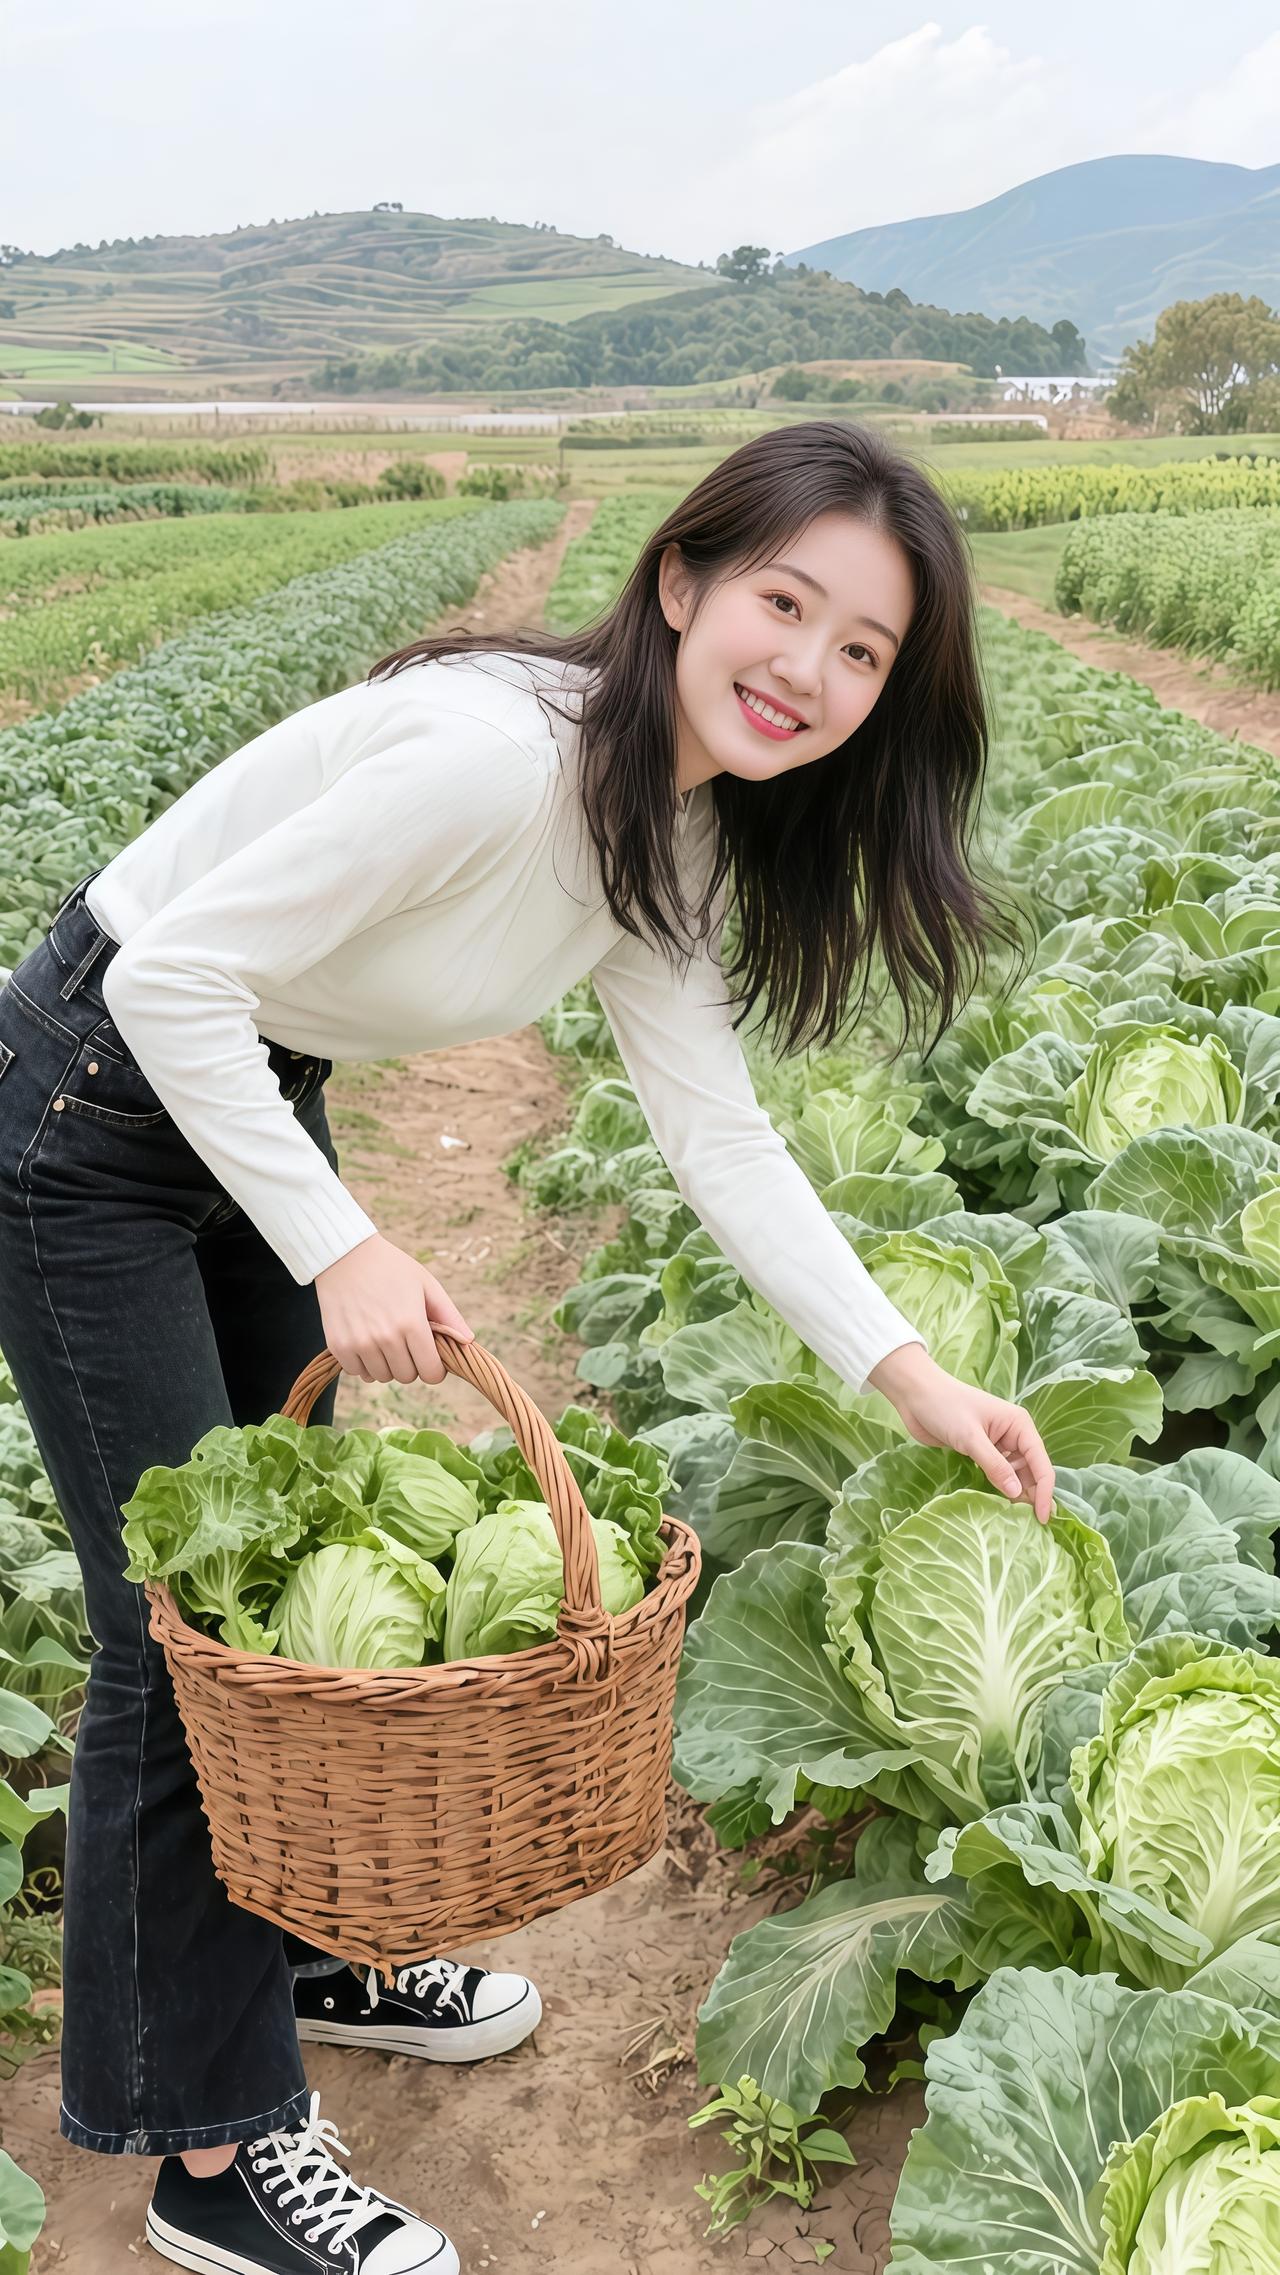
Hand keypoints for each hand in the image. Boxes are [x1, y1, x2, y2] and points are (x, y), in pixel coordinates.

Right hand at [315, 1233, 474, 1386]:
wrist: (345, 1255)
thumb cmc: (392, 1268)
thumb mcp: (426, 1284)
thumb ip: (449, 1315)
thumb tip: (469, 1341)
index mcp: (412, 1324)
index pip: (431, 1373)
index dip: (434, 1368)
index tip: (430, 1357)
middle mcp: (386, 1338)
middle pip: (406, 1377)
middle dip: (411, 1364)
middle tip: (405, 1342)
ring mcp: (360, 1343)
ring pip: (381, 1377)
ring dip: (386, 1364)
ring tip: (384, 1339)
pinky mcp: (338, 1345)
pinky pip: (357, 1372)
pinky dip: (363, 1363)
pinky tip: (365, 1341)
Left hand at [865, 1343, 1054, 1521]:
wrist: (916, 1396)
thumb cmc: (945, 1407)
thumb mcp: (971, 1438)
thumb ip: (994, 1466)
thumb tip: (1016, 1493)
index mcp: (1019, 1425)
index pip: (1040, 1463)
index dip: (1044, 1491)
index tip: (1042, 1517)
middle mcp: (1014, 1434)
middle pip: (1031, 1471)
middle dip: (1033, 1495)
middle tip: (1032, 1525)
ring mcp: (998, 1443)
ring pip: (1015, 1474)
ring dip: (1017, 1493)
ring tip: (1018, 1520)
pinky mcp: (982, 1451)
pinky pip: (998, 1473)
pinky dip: (1001, 1487)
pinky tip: (1001, 1503)